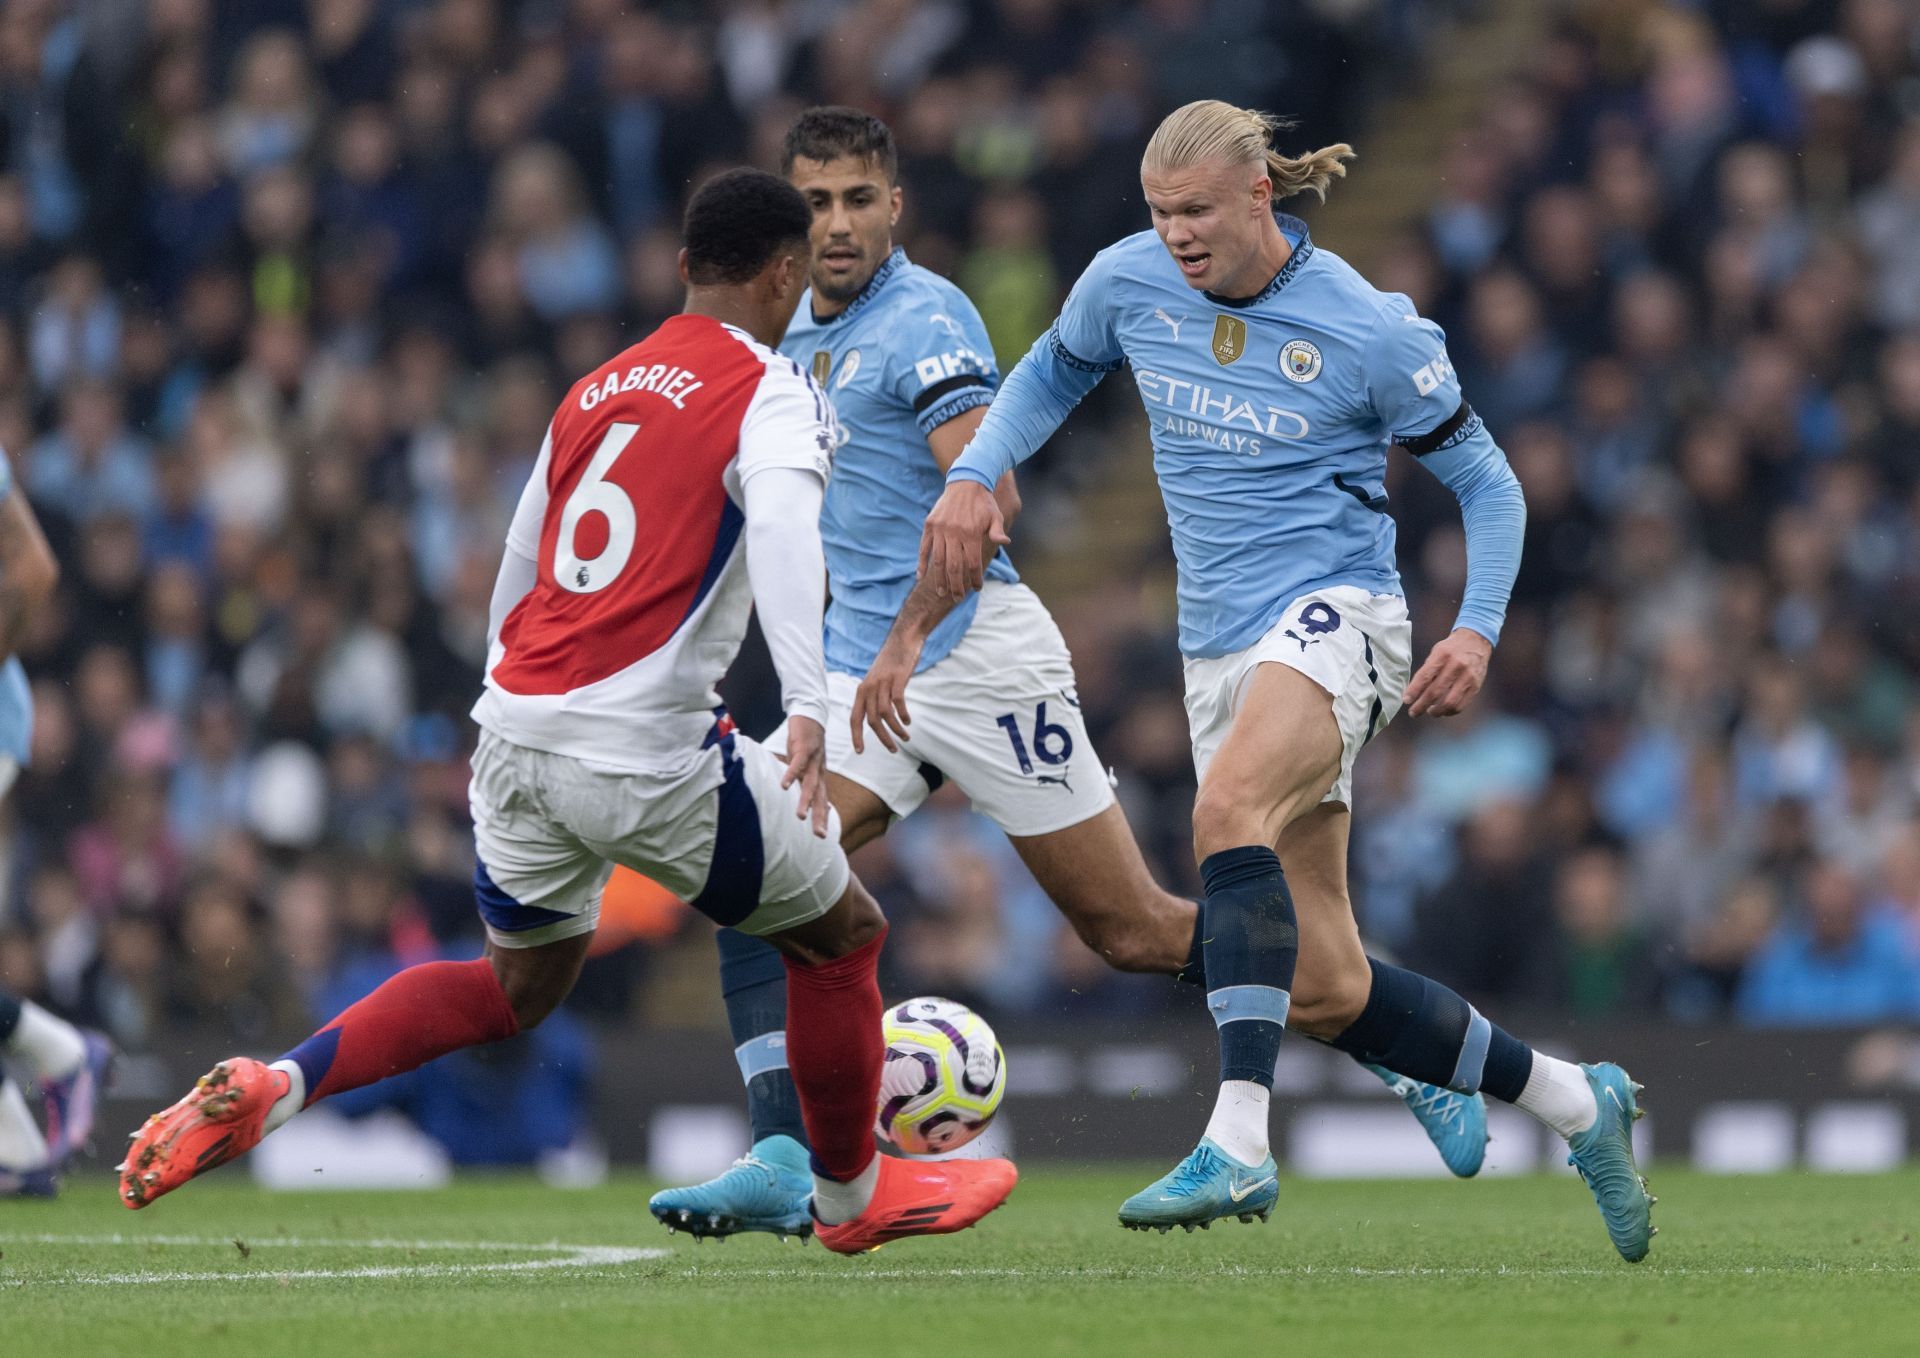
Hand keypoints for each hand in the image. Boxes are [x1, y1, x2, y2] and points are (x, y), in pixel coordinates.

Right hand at [781, 715, 830, 836]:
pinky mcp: (802, 748)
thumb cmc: (806, 744)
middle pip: (819, 797)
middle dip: (819, 816)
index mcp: (818, 776)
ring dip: (805, 800)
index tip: (823, 835)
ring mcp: (812, 760)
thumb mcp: (806, 765)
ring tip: (799, 816)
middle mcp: (818, 770)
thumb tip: (805, 799)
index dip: (822, 817)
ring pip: (809, 783)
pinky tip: (784, 786)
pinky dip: (791, 774)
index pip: (822, 800)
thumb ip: (806, 781)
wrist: (810, 715)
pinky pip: (797, 763)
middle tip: (819, 835)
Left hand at [851, 631, 923, 754]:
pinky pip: (898, 703)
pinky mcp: (897, 679)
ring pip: (886, 715)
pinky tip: (908, 721)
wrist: (903, 640)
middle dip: (883, 738)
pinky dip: (903, 715)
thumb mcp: (876, 680)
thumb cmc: (891, 662)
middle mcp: (869, 688)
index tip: (859, 751)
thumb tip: (876, 717)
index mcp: (862, 691)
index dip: (856, 736)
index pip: (855, 718)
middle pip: (872, 721)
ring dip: (896, 730)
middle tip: (893, 749)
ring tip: (906, 737)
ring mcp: (883, 683)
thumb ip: (874, 697)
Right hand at [918, 480, 1007, 599]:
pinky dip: (922, 563)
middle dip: (956, 585)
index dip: (974, 578)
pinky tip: (921, 576)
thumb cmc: (983, 502)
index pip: (972, 563)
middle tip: (958, 598)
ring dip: (940, 579)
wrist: (966, 481)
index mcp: (970, 533)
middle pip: (954, 566)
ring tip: (942, 592)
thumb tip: (1004, 542)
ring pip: (938, 560)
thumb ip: (997, 530)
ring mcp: (940, 529)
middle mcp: (954, 532)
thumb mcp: (995, 515)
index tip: (976, 588)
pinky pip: (924, 548)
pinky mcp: (930, 525)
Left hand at [1402, 627, 1491, 717]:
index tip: (1406, 700)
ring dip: (1436, 711)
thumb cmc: (1451, 648)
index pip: (1425, 676)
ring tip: (1429, 711)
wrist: (1476, 640)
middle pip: (1436, 692)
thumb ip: (1427, 670)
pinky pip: (1461, 705)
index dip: (1414, 690)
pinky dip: (1449, 711)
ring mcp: (1468, 677)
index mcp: (1443, 654)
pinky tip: (1443, 710)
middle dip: (1422, 705)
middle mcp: (1456, 665)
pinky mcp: (1476, 686)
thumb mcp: (1436, 652)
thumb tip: (1413, 692)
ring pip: (1450, 702)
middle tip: (1413, 712)